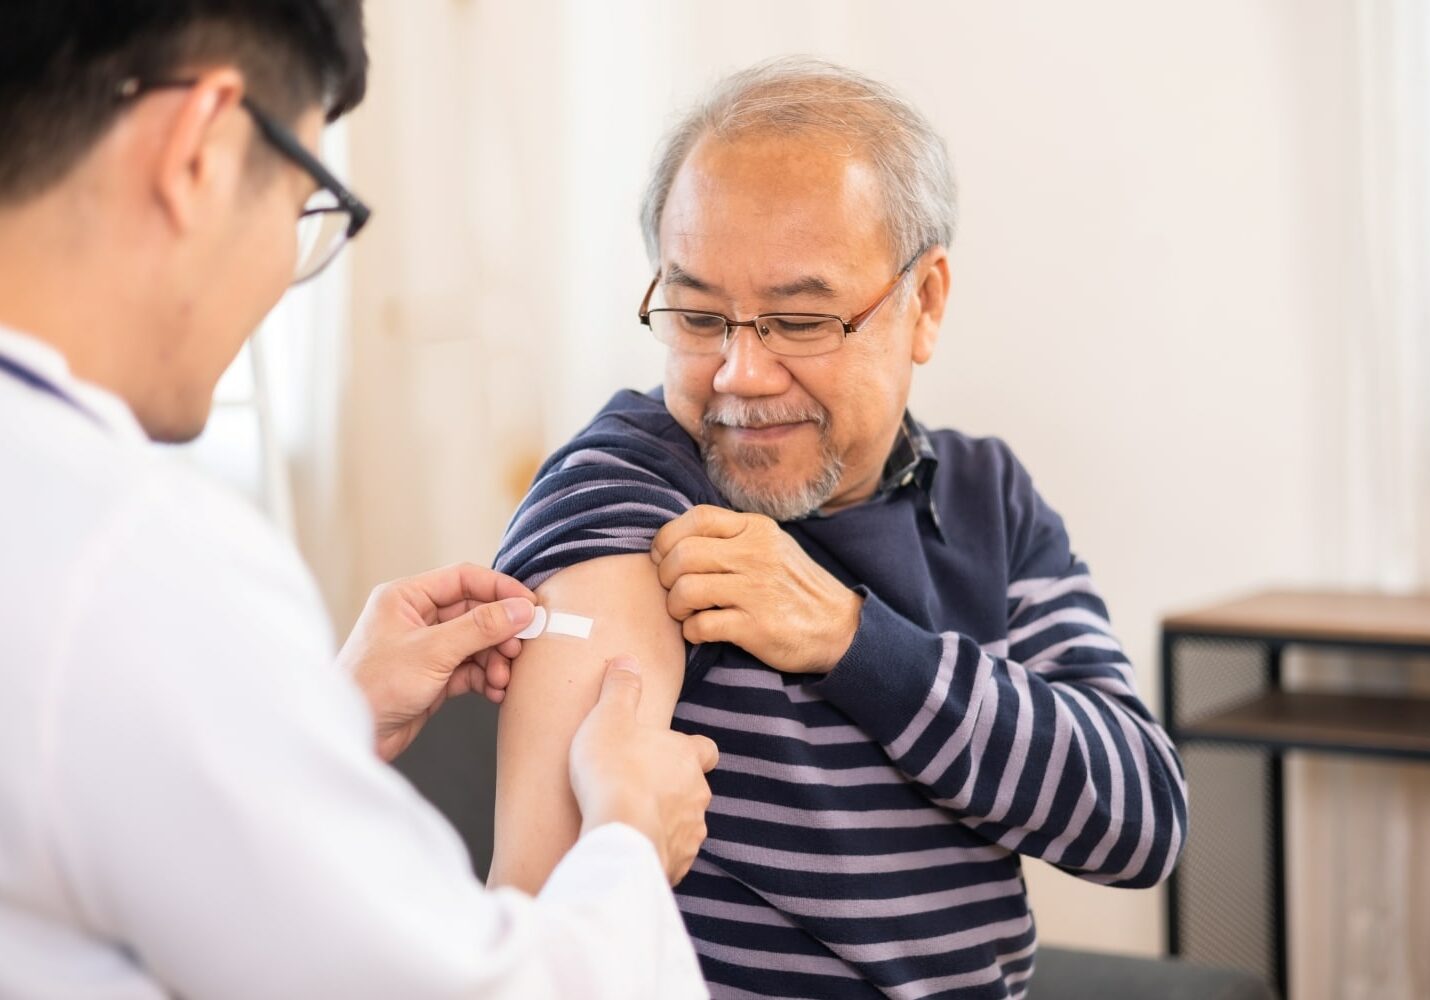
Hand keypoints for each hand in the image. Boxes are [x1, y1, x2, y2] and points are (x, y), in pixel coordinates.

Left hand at [338, 563, 536, 761]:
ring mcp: (425, 648)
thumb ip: (480, 627)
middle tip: (519, 648)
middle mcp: (416, 618)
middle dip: (499, 632)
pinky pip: (469, 669)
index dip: (499, 589)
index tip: (529, 604)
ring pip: (475, 643)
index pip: (463, 579)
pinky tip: (494, 691)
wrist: (351, 737)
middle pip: (474, 612)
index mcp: (405, 597)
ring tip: (502, 678)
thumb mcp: (432, 651)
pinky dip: (485, 678)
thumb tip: (520, 609)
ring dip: (495, 659)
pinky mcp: (432, 676)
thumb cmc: (373, 687)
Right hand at [570, 656, 718, 884]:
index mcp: (687, 755)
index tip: (669, 752)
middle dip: (673, 788)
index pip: (706, 749)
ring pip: (685, 822)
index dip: (691, 750)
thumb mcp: (609, 717)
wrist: (619, 833)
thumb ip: (621, 688)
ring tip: (633, 820)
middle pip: (694, 787)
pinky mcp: (679, 862)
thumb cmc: (614, 771)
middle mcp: (698, 792)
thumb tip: (628, 661)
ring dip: (665, 821)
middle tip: (639, 788)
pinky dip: (657, 850)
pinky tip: (632, 847)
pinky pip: (672, 855)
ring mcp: (691, 830)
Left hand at [651, 505, 862, 673]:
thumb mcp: (773, 546)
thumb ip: (734, 536)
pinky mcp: (756, 626)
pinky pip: (701, 625)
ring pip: (686, 589)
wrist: (839, 627)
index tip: (662, 556)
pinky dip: (691, 631)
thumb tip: (680, 537)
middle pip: (683, 554)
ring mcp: (756, 591)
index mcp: (757, 530)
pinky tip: (699, 632)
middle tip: (672, 589)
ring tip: (684, 612)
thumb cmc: (796, 587)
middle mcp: (756, 555)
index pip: (698, 517)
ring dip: (675, 605)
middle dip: (665, 575)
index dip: (668, 536)